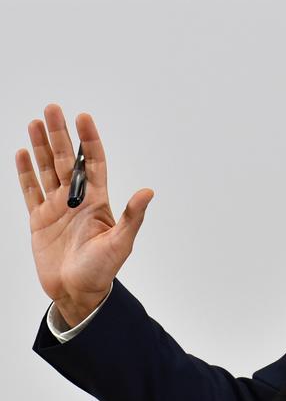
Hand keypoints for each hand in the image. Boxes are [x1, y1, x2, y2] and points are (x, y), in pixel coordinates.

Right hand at [16, 104, 153, 326]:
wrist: (77, 291)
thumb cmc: (102, 269)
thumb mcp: (121, 242)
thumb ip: (132, 216)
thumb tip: (148, 192)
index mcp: (98, 200)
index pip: (93, 162)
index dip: (88, 140)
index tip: (83, 117)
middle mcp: (77, 199)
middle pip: (66, 160)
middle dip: (59, 134)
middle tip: (53, 108)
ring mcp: (56, 207)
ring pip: (46, 169)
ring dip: (41, 146)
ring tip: (36, 122)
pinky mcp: (39, 219)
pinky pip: (30, 190)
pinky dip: (25, 172)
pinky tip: (23, 152)